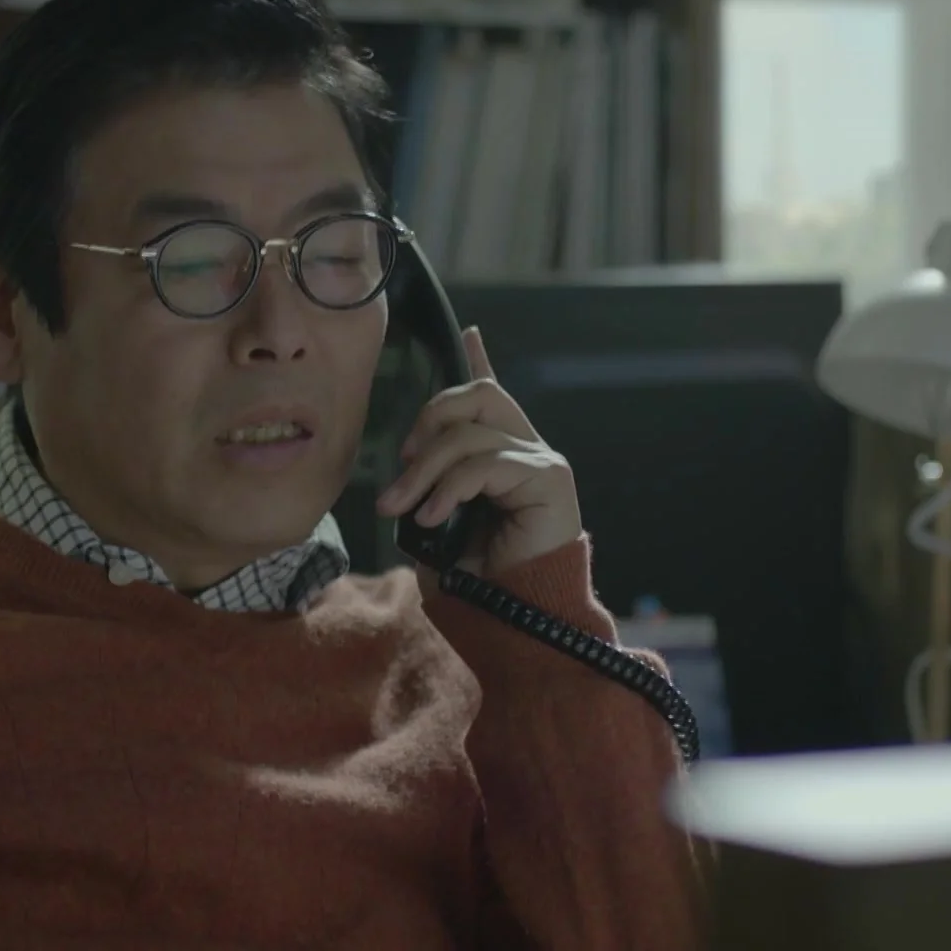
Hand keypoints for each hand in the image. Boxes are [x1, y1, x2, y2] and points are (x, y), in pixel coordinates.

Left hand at [374, 327, 581, 575]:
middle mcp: (525, 449)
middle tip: (401, 462)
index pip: (493, 395)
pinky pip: (486, 463)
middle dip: (429, 419)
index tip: (470, 332)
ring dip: (424, 470)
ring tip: (402, 507)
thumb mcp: (437, 523)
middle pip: (478, 395)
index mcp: (501, 455)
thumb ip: (428, 485)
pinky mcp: (549, 478)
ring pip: (470, 433)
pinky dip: (450, 487)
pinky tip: (435, 515)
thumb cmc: (477, 578)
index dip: (480, 360)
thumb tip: (406, 471)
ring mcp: (541, 460)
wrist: (512, 618)